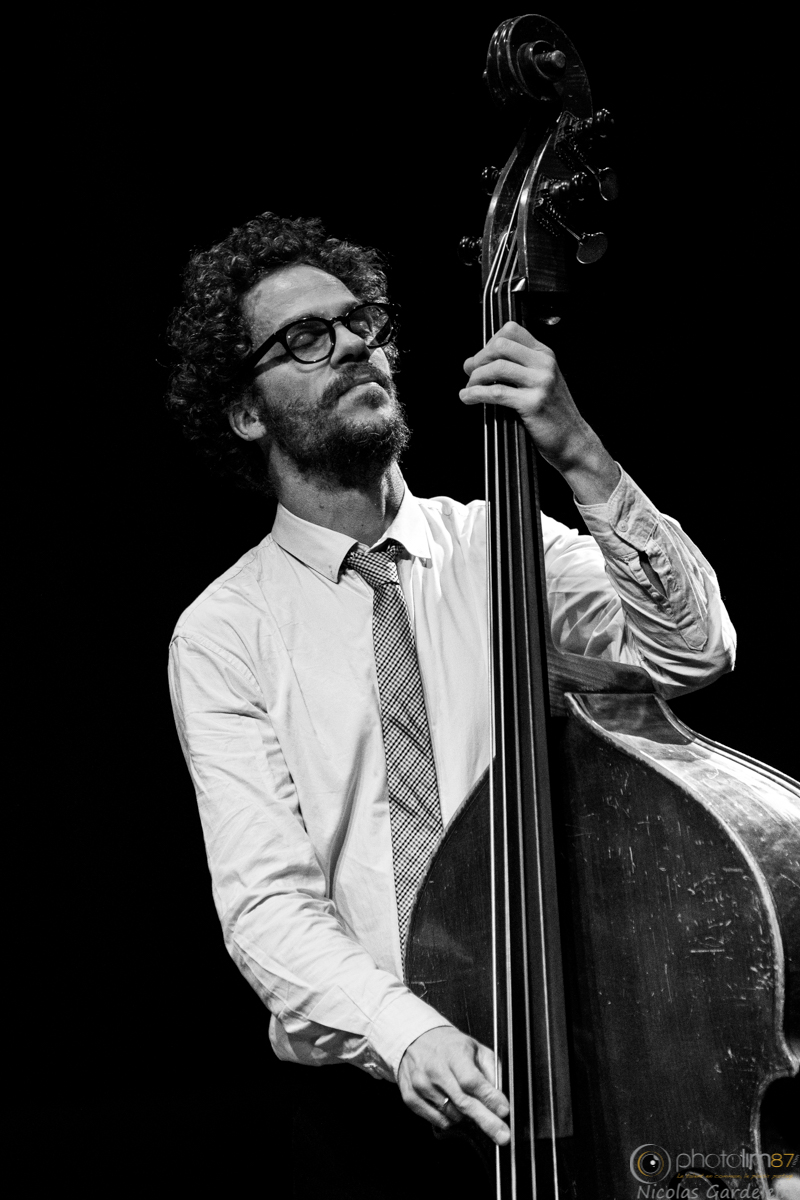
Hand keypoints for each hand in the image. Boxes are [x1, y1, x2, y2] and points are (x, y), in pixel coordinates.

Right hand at [397, 1026, 509, 1145]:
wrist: (416, 1041)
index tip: (504, 1110)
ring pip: (453, 1115)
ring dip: (467, 1116)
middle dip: (487, 1122)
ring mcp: (421, 1085)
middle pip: (463, 1103)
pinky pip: (439, 1121)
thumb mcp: (475, 1048)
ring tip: (467, 1100)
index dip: (489, 1098)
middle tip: (503, 1136)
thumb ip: (491, 1069)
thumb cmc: (449, 1046)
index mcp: (453, 1053)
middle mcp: (435, 1069)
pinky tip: (451, 1103)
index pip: (471, 1080)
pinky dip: (451, 1118)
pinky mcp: (411, 1098)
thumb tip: (501, 1095)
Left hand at [460, 321, 619, 504]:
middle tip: (470, 374)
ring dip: (475, 378)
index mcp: (545, 355)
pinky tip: (468, 398)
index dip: (488, 342)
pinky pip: (496, 392)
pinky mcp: (533, 403)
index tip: (479, 360)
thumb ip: (516, 368)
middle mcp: (544, 364)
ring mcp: (541, 382)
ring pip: (496, 367)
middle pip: (500, 345)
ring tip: (469, 389)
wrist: (573, 441)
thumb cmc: (553, 414)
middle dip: (479, 359)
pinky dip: (476, 394)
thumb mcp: (541, 382)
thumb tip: (473, 362)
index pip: (511, 330)